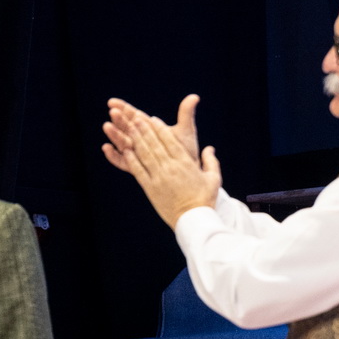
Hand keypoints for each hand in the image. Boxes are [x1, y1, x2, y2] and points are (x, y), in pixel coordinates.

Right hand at [103, 93, 200, 170]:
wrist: (189, 172)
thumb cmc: (187, 151)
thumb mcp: (186, 131)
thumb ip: (186, 114)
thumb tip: (195, 96)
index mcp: (152, 129)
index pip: (135, 116)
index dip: (123, 109)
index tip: (113, 102)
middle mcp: (143, 140)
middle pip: (127, 128)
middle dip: (119, 120)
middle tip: (112, 112)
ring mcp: (139, 154)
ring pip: (123, 143)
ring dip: (114, 135)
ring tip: (107, 127)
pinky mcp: (138, 168)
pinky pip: (123, 162)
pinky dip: (114, 156)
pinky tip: (106, 148)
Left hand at [103, 106, 221, 228]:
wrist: (194, 220)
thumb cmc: (205, 200)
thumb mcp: (213, 178)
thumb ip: (211, 161)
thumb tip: (209, 148)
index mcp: (185, 163)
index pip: (170, 141)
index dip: (160, 129)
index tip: (153, 119)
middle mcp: (170, 168)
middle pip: (155, 144)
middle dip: (144, 129)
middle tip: (136, 117)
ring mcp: (159, 177)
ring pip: (145, 154)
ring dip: (136, 140)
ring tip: (129, 128)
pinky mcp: (150, 188)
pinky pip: (139, 171)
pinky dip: (132, 159)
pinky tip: (125, 150)